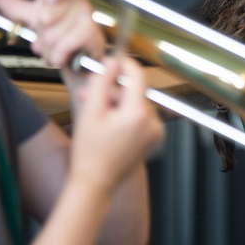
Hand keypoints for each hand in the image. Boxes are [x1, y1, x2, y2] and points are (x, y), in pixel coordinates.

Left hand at [0, 0, 104, 68]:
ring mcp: (87, 16)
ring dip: (47, 48)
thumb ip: (5, 0)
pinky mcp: (91, 34)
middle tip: (47, 34)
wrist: (76, 60)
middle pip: (47, 14)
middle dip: (40, 32)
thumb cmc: (56, 33)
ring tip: (55, 47)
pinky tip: (62, 55)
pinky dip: (56, 56)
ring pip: (52, 35)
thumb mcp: (29, 14)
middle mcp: (78, 0)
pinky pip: (63, 46)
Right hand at [69, 55, 164, 194]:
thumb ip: (101, 83)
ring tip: (94, 111)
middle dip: (111, 90)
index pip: (138, 75)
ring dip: (115, 102)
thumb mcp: (90, 112)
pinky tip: (106, 121)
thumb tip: (112, 63)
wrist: (94, 183)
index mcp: (138, 114)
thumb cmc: (89, 154)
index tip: (113, 61)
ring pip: (135, 103)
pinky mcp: (152, 138)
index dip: (124, 64)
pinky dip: (124, 114)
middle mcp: (152, 122)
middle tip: (89, 92)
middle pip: (134, 91)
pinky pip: (139, 116)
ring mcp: (154, 131)